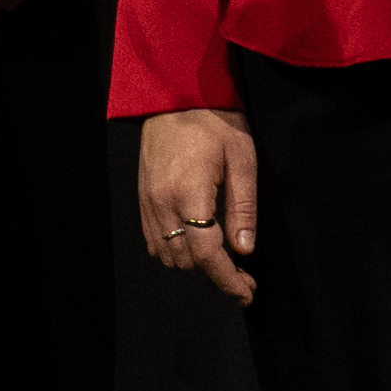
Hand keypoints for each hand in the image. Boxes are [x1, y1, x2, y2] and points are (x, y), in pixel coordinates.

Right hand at [138, 104, 259, 302]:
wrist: (174, 98)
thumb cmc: (215, 124)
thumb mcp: (242, 160)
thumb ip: (243, 207)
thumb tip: (245, 250)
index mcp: (189, 194)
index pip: (207, 253)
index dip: (228, 279)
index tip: (247, 293)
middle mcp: (162, 203)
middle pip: (186, 260)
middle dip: (216, 278)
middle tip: (245, 281)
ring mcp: (148, 202)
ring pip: (167, 256)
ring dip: (195, 270)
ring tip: (223, 269)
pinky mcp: (143, 198)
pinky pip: (154, 241)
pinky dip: (174, 255)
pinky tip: (195, 252)